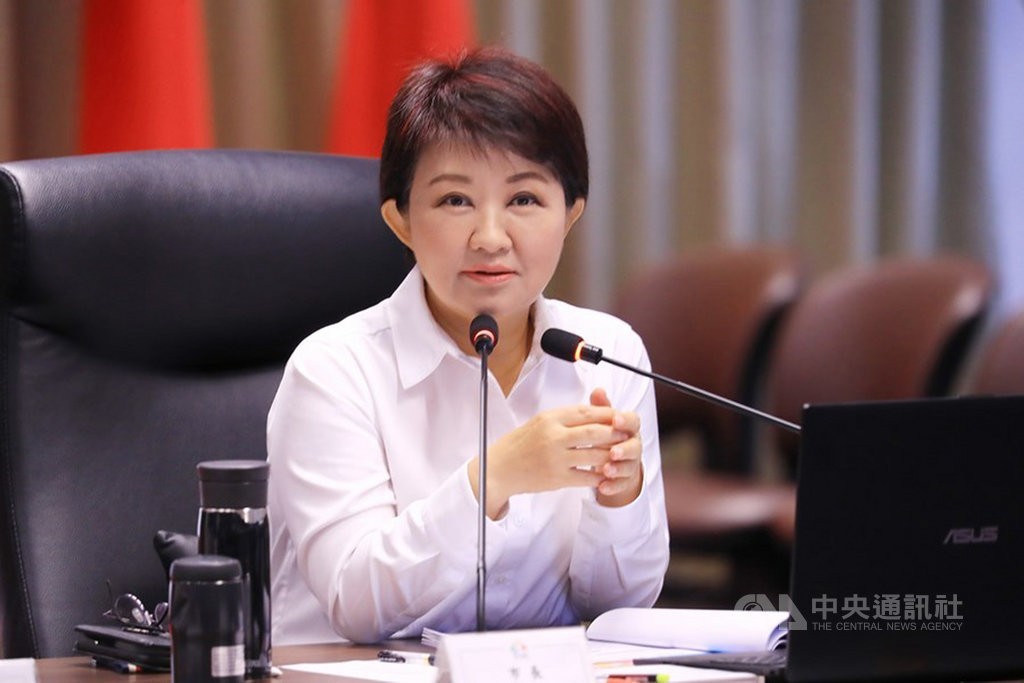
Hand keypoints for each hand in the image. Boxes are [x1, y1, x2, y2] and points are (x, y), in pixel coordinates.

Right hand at [467, 388, 641, 517]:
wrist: (499, 469)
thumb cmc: (520, 444)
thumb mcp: (540, 421)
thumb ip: (566, 417)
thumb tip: (594, 411)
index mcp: (550, 418)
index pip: (586, 412)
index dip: (608, 414)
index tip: (619, 416)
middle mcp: (553, 436)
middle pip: (594, 432)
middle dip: (615, 433)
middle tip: (627, 434)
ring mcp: (556, 458)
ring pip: (594, 455)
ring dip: (612, 455)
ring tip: (621, 454)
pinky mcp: (557, 478)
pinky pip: (586, 477)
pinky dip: (599, 475)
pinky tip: (607, 473)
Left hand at [589, 388, 642, 507]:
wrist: (611, 459)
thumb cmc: (606, 435)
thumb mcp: (601, 420)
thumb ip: (601, 407)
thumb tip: (598, 390)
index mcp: (628, 427)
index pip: (633, 421)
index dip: (626, 420)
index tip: (615, 420)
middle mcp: (633, 445)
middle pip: (634, 446)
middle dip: (624, 449)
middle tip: (613, 452)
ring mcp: (630, 463)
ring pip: (629, 466)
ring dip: (618, 468)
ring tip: (606, 470)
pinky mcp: (624, 480)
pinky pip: (621, 484)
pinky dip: (612, 486)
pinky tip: (602, 487)